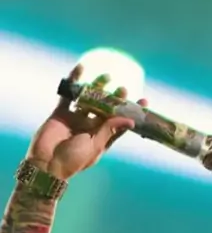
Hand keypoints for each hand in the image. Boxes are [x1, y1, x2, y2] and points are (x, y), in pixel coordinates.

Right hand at [27, 65, 147, 180]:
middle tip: (123, 88)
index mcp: (101, 138)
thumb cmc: (73, 160)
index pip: (120, 124)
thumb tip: (130, 121)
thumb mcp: (95, 146)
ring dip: (97, 88)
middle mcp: (90, 127)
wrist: (47, 163)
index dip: (131, 114)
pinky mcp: (61, 113)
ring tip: (107, 77)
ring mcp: (76, 119)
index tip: (143, 102)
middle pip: (105, 110)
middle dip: (115, 99)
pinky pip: (68, 95)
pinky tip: (81, 69)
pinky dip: (74, 81)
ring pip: (89, 100)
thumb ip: (109, 131)